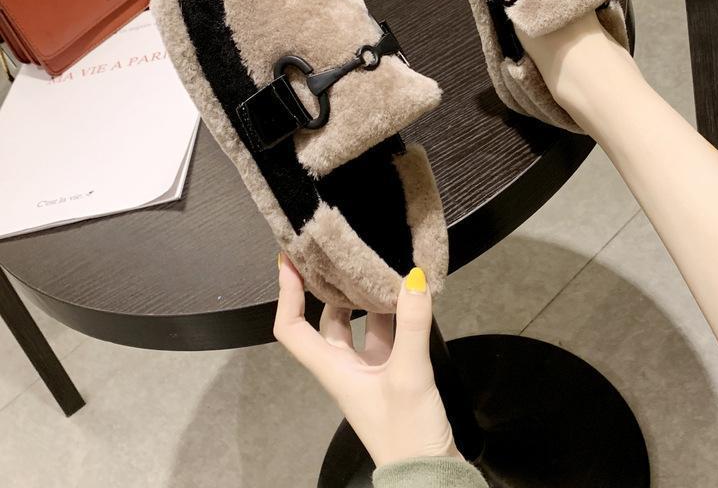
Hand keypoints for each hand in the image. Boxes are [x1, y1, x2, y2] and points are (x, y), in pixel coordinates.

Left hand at [273, 255, 460, 467]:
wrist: (428, 474)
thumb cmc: (405, 430)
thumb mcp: (408, 374)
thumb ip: (411, 325)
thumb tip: (413, 277)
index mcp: (332, 368)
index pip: (291, 328)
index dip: (287, 294)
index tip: (289, 260)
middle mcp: (344, 367)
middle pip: (327, 319)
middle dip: (332, 287)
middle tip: (343, 254)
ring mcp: (368, 372)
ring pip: (360, 325)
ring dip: (367, 299)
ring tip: (378, 266)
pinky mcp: (392, 376)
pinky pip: (386, 336)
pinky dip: (394, 315)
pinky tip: (409, 298)